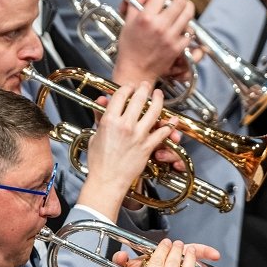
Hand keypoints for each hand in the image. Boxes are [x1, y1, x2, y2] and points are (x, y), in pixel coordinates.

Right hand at [78, 82, 175, 219]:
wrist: (107, 181)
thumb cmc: (99, 162)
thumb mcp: (95, 136)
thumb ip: (100, 117)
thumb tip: (101, 101)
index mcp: (110, 121)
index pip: (121, 96)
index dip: (126, 88)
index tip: (129, 87)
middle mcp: (125, 125)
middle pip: (139, 98)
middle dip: (144, 88)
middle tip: (146, 85)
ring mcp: (138, 135)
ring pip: (154, 111)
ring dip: (158, 100)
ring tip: (159, 94)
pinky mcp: (148, 146)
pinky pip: (162, 132)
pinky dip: (169, 125)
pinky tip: (172, 119)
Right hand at [114, 0, 196, 85]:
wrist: (135, 69)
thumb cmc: (129, 47)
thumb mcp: (128, 21)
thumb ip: (137, 1)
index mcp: (146, 17)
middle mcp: (160, 26)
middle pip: (180, 1)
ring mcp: (171, 37)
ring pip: (189, 13)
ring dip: (187, 7)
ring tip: (182, 8)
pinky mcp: (178, 47)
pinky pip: (190, 32)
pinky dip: (187, 27)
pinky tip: (181, 26)